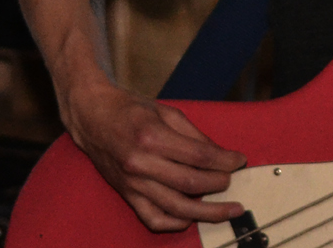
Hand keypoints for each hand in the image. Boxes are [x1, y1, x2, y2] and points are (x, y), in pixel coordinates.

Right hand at [64, 74, 246, 230]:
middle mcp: (141, 163)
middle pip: (191, 183)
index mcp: (152, 136)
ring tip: (228, 210)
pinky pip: (153, 218)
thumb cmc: (130, 110)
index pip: (199, 156)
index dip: (225, 161)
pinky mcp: (127, 194)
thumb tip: (221, 155)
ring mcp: (133, 182)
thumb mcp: (166, 112)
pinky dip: (175, 222)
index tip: (239, 160)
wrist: (92, 117)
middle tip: (234, 181)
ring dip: (207, 211)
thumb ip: (194, 135)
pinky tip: (191, 218)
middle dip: (220, 184)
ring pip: (176, 206)